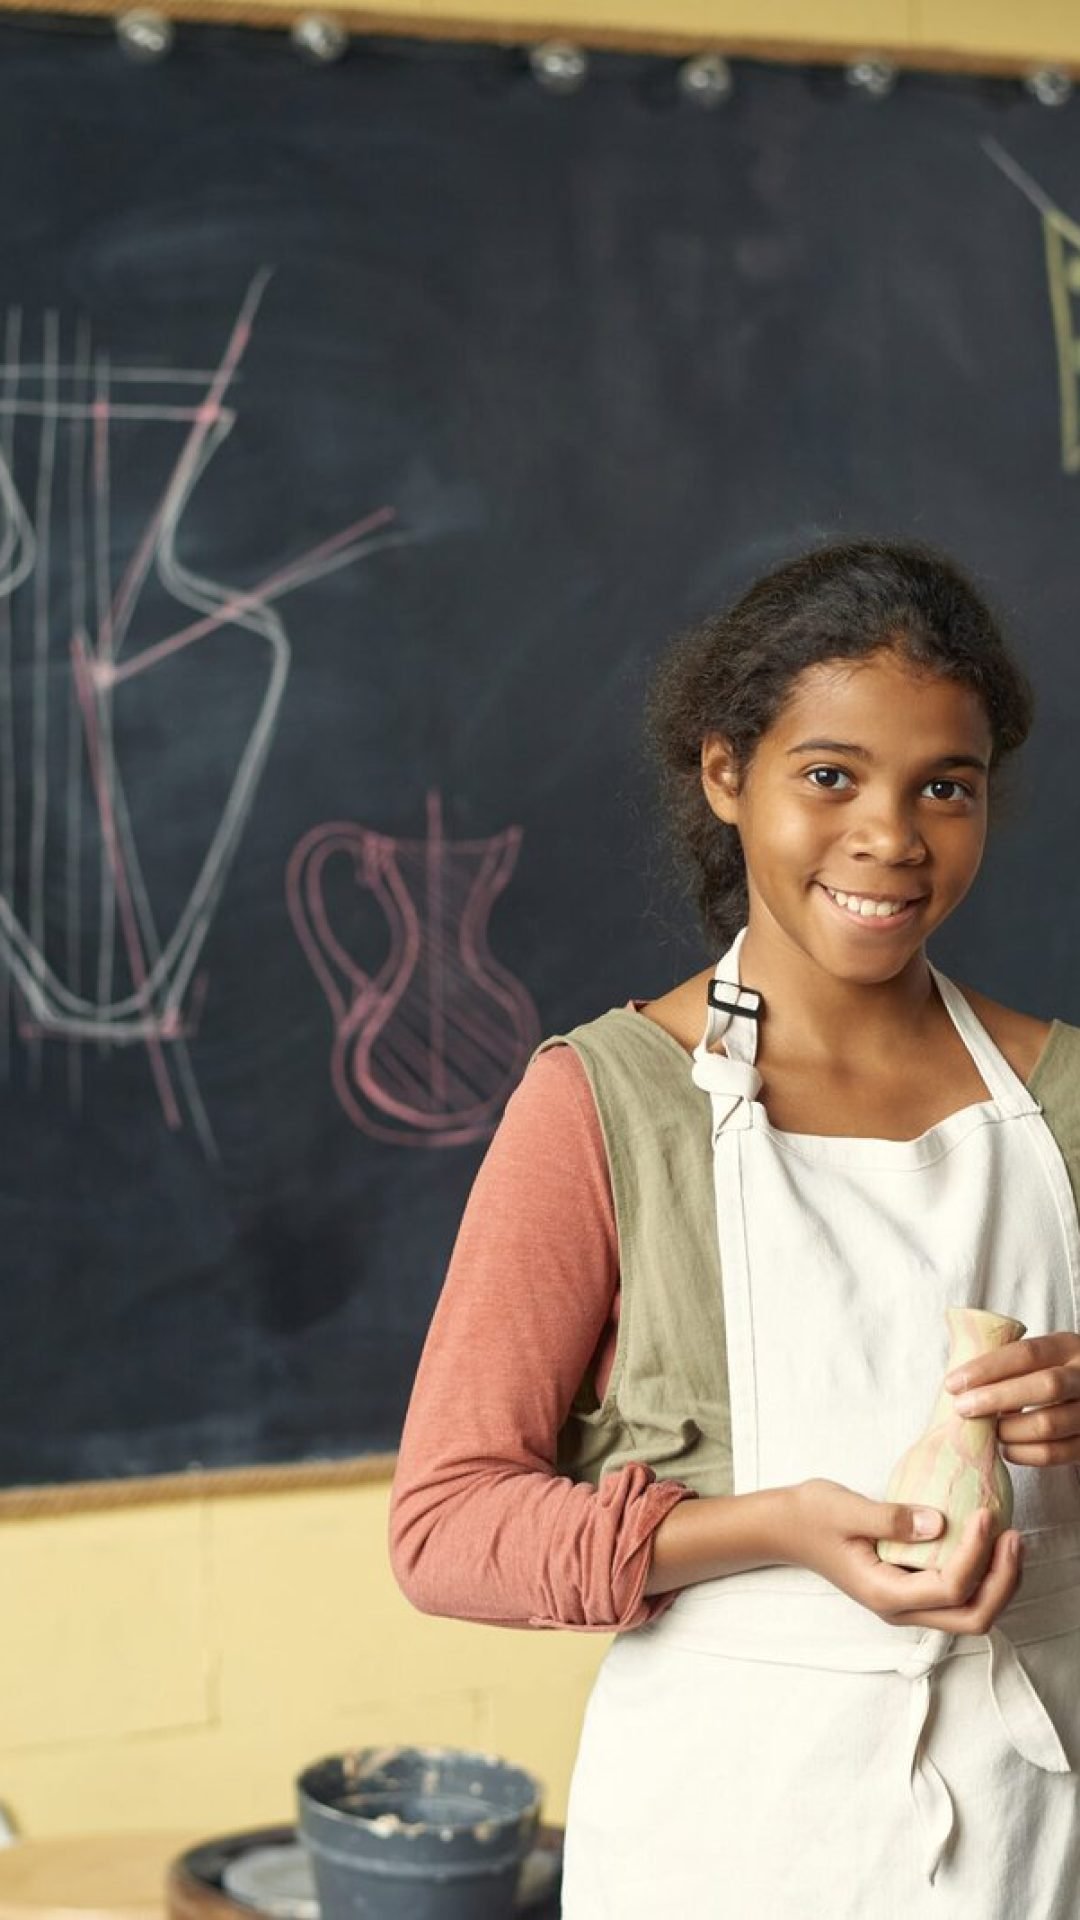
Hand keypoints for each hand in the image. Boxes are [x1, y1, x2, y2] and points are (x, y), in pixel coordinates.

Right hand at [786, 1479, 1022, 1636]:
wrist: (785, 1528)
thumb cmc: (811, 1515)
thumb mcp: (845, 1508)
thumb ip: (890, 1518)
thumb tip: (939, 1522)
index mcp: (884, 1593)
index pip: (948, 1589)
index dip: (975, 1555)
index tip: (985, 1514)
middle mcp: (900, 1609)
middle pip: (972, 1617)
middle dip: (1003, 1582)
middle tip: (1014, 1536)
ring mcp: (907, 1603)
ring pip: (971, 1613)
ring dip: (999, 1582)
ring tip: (1010, 1539)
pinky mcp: (911, 1590)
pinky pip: (959, 1597)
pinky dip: (984, 1576)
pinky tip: (988, 1543)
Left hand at [945, 1332, 1079, 1466]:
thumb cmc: (1050, 1372)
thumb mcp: (1041, 1357)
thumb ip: (1009, 1364)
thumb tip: (958, 1383)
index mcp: (1068, 1347)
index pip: (1027, 1353)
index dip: (988, 1368)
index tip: (954, 1383)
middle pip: (1045, 1386)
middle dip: (996, 1398)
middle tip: (962, 1408)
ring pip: (1049, 1425)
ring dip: (1008, 1430)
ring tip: (986, 1430)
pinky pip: (1056, 1453)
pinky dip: (1024, 1454)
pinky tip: (1006, 1448)